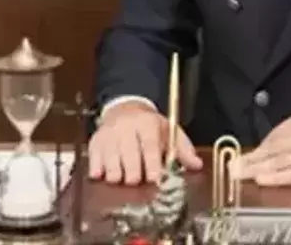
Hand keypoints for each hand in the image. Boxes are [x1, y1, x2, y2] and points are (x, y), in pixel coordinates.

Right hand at [88, 101, 203, 184]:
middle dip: (134, 174)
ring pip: (110, 161)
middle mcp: (126, 127)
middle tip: (137, 181)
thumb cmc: (150, 126)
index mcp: (147, 123)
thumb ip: (183, 150)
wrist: (125, 109)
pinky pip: (93, 161)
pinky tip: (103, 174)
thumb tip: (196, 165)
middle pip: (129, 156)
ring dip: (117, 175)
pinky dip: (98, 171)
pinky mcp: (95, 142)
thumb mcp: (170, 132)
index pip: (149, 145)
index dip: (151, 164)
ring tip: (123, 178)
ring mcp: (108, 135)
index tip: (154, 179)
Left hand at [237, 108, 290, 186]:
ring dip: (257, 169)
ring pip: (278, 162)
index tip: (248, 154)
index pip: (277, 133)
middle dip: (251, 158)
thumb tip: (288, 141)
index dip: (261, 146)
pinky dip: (277, 178)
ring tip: (239, 175)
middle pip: (272, 148)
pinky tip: (262, 180)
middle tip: (232, 167)